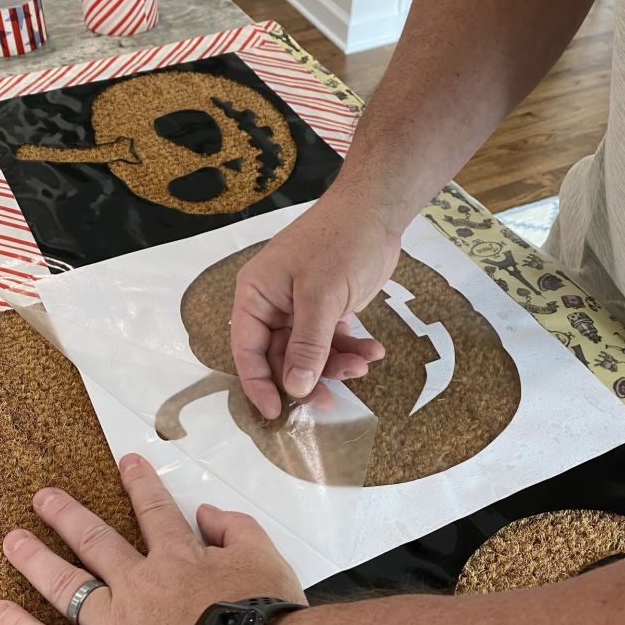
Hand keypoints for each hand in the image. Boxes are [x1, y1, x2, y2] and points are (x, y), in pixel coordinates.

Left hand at [0, 454, 305, 624]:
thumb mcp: (268, 560)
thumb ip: (238, 529)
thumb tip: (208, 512)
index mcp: (180, 560)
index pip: (156, 512)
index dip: (141, 483)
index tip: (126, 461)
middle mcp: (138, 585)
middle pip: (96, 542)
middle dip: (68, 516)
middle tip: (44, 498)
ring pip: (66, 585)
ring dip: (36, 559)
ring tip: (12, 540)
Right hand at [231, 194, 400, 417]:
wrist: (376, 211)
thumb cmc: (339, 243)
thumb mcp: (321, 297)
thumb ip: (307, 346)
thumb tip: (294, 388)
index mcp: (256, 296)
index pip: (248, 351)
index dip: (259, 384)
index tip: (276, 413)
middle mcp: (273, 305)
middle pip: (281, 358)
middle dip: (308, 379)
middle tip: (331, 401)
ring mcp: (301, 307)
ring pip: (311, 354)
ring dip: (336, 365)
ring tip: (365, 365)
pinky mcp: (327, 308)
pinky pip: (332, 340)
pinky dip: (351, 348)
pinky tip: (374, 351)